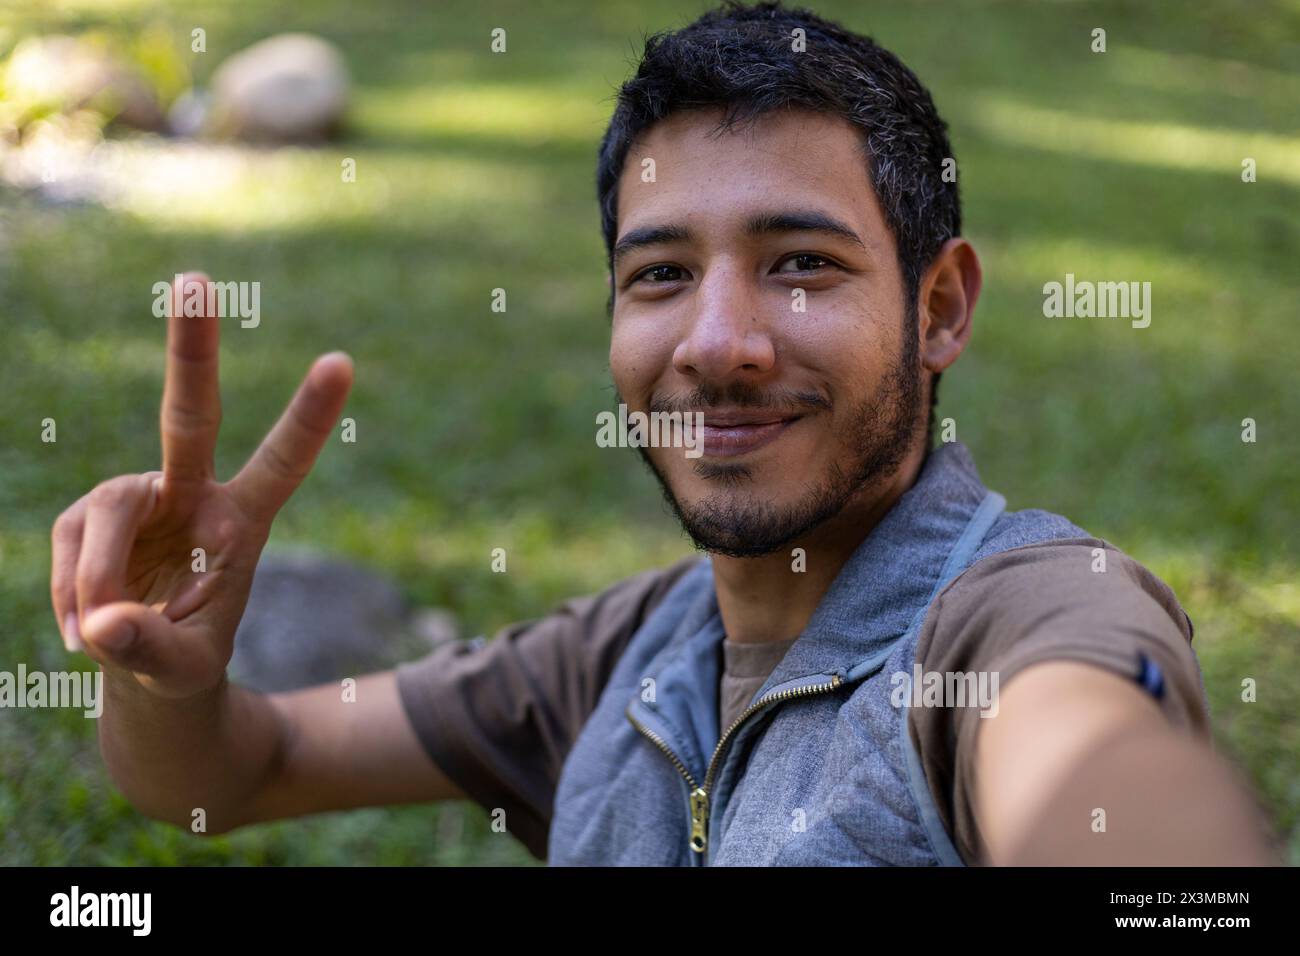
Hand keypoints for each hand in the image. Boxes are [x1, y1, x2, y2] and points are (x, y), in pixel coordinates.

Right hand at [50, 272, 353, 697]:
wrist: (147, 667)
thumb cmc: (185, 660)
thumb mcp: (181, 670)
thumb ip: (150, 650)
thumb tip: (102, 624)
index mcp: (244, 520)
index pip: (282, 462)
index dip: (306, 414)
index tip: (341, 361)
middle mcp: (192, 491)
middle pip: (190, 415)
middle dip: (192, 349)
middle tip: (197, 278)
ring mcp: (138, 496)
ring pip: (101, 518)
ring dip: (95, 581)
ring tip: (105, 635)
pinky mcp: (91, 513)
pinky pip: (70, 548)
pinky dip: (70, 593)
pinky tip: (87, 626)